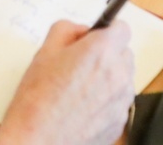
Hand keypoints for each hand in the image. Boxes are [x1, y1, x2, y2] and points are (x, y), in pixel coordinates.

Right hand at [0, 20, 135, 144]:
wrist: (37, 142)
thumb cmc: (37, 101)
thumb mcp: (45, 51)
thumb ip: (68, 30)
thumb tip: (82, 31)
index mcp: (102, 51)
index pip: (122, 29)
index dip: (107, 31)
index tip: (96, 37)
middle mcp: (118, 73)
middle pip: (124, 54)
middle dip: (108, 55)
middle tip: (82, 65)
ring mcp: (122, 100)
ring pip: (123, 79)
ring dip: (109, 79)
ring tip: (80, 90)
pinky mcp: (120, 122)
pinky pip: (119, 102)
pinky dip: (107, 102)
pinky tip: (83, 108)